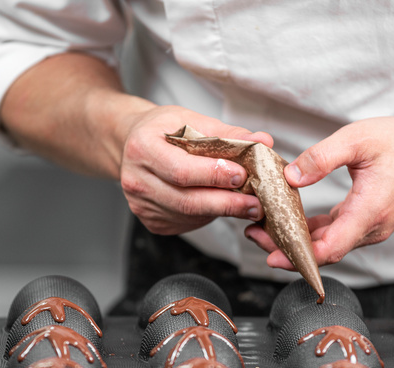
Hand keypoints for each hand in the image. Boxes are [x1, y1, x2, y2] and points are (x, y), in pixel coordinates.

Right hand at [120, 105, 273, 234]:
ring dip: (221, 212)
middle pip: (186, 201)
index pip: (182, 170)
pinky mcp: (150, 221)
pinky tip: (219, 205)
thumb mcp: (191, 120)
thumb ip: (228, 133)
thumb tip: (262, 142)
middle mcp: (136, 180)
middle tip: (255, 204)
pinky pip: (185, 223)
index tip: (242, 175)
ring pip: (189, 216)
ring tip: (246, 205)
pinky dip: (208, 216)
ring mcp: (141, 205)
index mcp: (143, 148)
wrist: (131, 142)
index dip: (214, 176)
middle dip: (226, 204)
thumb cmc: (162, 129)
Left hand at [245, 109, 393, 268]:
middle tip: (254, 235)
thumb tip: (289, 177)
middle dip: (287, 248)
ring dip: (298, 241)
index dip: (299, 257)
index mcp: (371, 210)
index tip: (271, 257)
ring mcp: (372, 227)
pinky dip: (312, 232)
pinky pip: (336, 234)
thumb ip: (321, 158)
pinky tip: (289, 222)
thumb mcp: (357, 139)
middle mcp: (373, 226)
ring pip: (329, 245)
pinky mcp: (368, 221)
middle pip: (324, 251)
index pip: (331, 248)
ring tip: (264, 229)